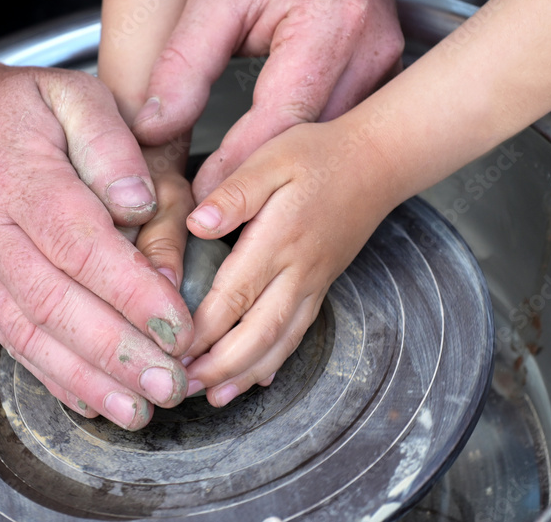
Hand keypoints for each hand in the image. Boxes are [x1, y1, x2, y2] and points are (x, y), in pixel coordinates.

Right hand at [0, 62, 193, 429]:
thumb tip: (139, 204)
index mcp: (19, 177)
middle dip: (116, 352)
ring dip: (87, 379)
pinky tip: (92, 402)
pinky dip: (54, 377)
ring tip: (137, 409)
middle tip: (169, 384)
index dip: (130, 290)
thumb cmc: (15, 108)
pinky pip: (13, 340)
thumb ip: (110, 143)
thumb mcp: (70, 93)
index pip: (79, 244)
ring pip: (32, 334)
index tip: (177, 325)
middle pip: (55, 302)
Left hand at [130, 0, 402, 201]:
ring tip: (239, 196)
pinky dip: (308, 145)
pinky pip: (343, 122)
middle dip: (260, 179)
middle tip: (217, 213)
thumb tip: (157, 128)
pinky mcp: (385, 67)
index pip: (281, 119)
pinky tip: (277, 162)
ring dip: (286, 168)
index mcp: (330, 24)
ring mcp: (386, 60)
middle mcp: (370, 48)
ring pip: (331, 139)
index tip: (203, 198)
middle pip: (311, 139)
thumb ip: (183, 65)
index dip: (238, 165)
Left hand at [182, 117, 399, 405]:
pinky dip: (275, 360)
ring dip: (245, 374)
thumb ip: (235, 190)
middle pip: (257, 333)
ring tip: (212, 397)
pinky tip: (258, 378)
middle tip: (182, 386)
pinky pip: (298, 332)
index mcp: (279, 240)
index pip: (234, 295)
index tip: (172, 349)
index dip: (202, 329)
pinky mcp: (321, 285)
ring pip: (279, 342)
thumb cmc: (318, 154)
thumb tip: (199, 223)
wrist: (378, 161)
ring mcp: (313, 283)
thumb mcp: (272, 156)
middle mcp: (298, 271)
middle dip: (219, 367)